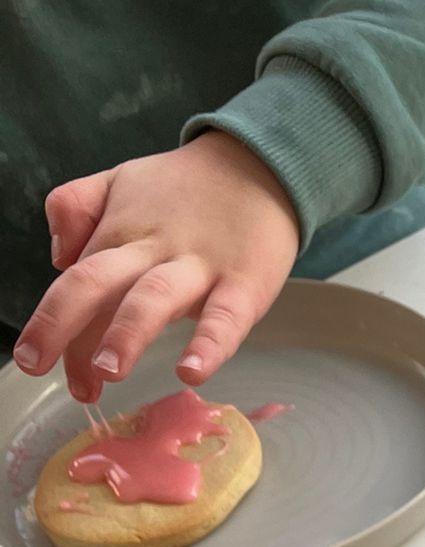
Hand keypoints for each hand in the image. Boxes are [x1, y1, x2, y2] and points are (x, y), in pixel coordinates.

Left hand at [11, 133, 299, 402]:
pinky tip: (191, 372)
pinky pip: (224, 317)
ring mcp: (199, 266)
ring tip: (109, 372)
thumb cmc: (187, 190)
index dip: (55, 327)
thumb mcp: (119, 181)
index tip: (43, 366)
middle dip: (70, 330)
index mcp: (118, 233)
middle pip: (98, 284)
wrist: (259, 166)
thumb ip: (74, 207)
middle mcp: (151, 249)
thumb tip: (58, 258)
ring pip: (153, 298)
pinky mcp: (245, 283)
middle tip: (66, 380)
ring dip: (127, 334)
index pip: (76, 282)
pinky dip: (208, 345)